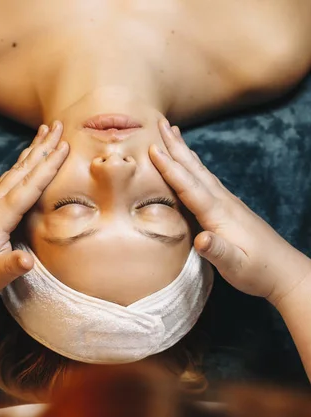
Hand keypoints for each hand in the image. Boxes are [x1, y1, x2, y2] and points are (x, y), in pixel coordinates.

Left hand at [0, 122, 68, 309]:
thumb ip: (11, 266)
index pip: (29, 186)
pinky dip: (22, 165)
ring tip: (44, 132)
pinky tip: (26, 162)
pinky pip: (8, 179)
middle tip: (58, 125)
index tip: (65, 147)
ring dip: (32, 151)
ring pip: (14, 171)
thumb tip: (27, 260)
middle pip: (22, 169)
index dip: (48, 166)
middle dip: (42, 147)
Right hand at [149, 120, 309, 305]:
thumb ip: (218, 252)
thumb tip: (200, 239)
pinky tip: (191, 166)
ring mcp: (228, 204)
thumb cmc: (257, 271)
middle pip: (195, 170)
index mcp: (219, 214)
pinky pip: (206, 181)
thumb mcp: (236, 266)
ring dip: (185, 152)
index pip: (190, 187)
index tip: (153, 148)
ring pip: (201, 172)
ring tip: (174, 133)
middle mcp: (223, 203)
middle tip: (160, 122)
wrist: (284, 272)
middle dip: (176, 147)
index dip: (170, 168)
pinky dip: (194, 167)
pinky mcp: (229, 209)